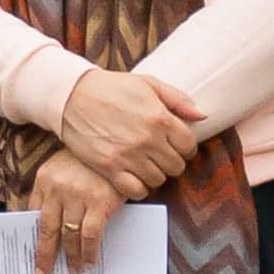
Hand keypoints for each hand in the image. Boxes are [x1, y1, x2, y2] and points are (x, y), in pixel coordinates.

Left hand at [26, 150, 126, 273]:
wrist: (117, 142)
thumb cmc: (89, 159)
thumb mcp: (62, 168)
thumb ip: (53, 191)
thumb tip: (45, 222)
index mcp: (44, 180)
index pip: (32, 215)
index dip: (32, 237)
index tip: (30, 254)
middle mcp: (57, 189)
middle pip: (47, 229)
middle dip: (45, 255)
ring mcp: (78, 196)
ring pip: (69, 235)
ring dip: (71, 257)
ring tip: (73, 271)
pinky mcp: (100, 202)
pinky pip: (90, 234)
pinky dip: (88, 251)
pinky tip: (89, 261)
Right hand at [50, 69, 194, 200]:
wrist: (71, 96)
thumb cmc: (111, 88)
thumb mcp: (148, 83)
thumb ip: (178, 99)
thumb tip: (203, 116)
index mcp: (160, 118)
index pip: (189, 146)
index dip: (184, 148)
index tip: (175, 146)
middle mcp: (147, 139)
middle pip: (176, 166)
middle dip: (170, 162)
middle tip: (158, 156)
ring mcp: (128, 155)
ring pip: (158, 180)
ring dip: (154, 175)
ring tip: (145, 165)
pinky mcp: (109, 167)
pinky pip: (135, 190)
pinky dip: (139, 188)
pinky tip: (133, 177)